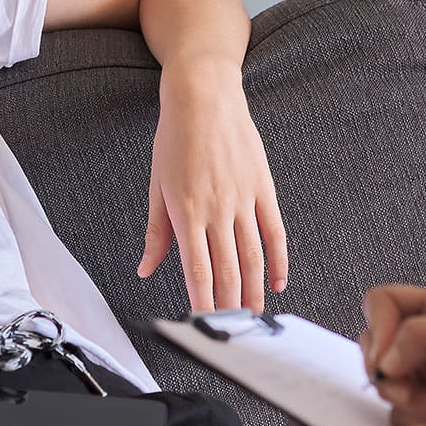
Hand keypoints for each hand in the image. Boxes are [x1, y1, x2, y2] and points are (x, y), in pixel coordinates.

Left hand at [141, 78, 288, 311]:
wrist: (205, 95)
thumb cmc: (175, 136)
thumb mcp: (157, 184)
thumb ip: (157, 231)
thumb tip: (146, 268)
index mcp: (186, 210)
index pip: (197, 268)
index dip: (202, 300)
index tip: (203, 323)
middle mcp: (217, 209)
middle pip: (228, 269)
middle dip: (229, 305)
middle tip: (232, 330)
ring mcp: (243, 199)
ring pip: (253, 257)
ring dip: (253, 290)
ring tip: (253, 315)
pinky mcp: (263, 188)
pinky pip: (275, 232)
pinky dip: (279, 260)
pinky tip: (277, 282)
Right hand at [358, 285, 425, 425]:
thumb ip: (419, 334)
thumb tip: (384, 359)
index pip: (382, 303)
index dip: (378, 328)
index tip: (387, 358)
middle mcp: (425, 342)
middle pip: (374, 349)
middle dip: (395, 377)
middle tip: (410, 390)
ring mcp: (425, 377)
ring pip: (387, 389)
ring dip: (421, 404)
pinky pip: (401, 417)